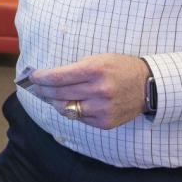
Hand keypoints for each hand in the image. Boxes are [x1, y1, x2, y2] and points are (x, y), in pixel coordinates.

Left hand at [25, 54, 149, 129]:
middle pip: (59, 94)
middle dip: (43, 90)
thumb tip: (51, 78)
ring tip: (52, 97)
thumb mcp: (99, 59)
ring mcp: (102, 108)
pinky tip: (72, 104)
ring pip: (67, 109)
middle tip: (36, 88)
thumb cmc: (120, 68)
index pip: (58, 77)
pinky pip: (80, 118)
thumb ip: (76, 69)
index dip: (41, 78)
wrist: (148, 86)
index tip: (33, 77)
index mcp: (95, 70)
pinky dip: (73, 111)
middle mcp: (98, 90)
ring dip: (56, 102)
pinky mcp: (105, 122)